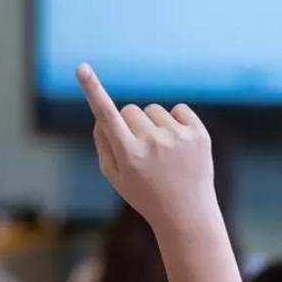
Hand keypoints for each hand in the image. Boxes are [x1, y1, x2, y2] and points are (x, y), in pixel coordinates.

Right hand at [76, 64, 217, 229]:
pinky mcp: (199, 134)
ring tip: (163, 153)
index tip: (82, 67)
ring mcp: (178, 137)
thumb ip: (104, 144)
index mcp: (129, 155)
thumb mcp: (116, 177)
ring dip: (154, 125)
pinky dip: (176, 122)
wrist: (187, 214)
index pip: (106, 115)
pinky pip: (179, 109)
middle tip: (141, 150)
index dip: (92, 90)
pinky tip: (179, 145)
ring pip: (154, 110)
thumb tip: (102, 115)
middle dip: (130, 124)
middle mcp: (153, 143)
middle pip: (130, 110)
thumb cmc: (145, 195)